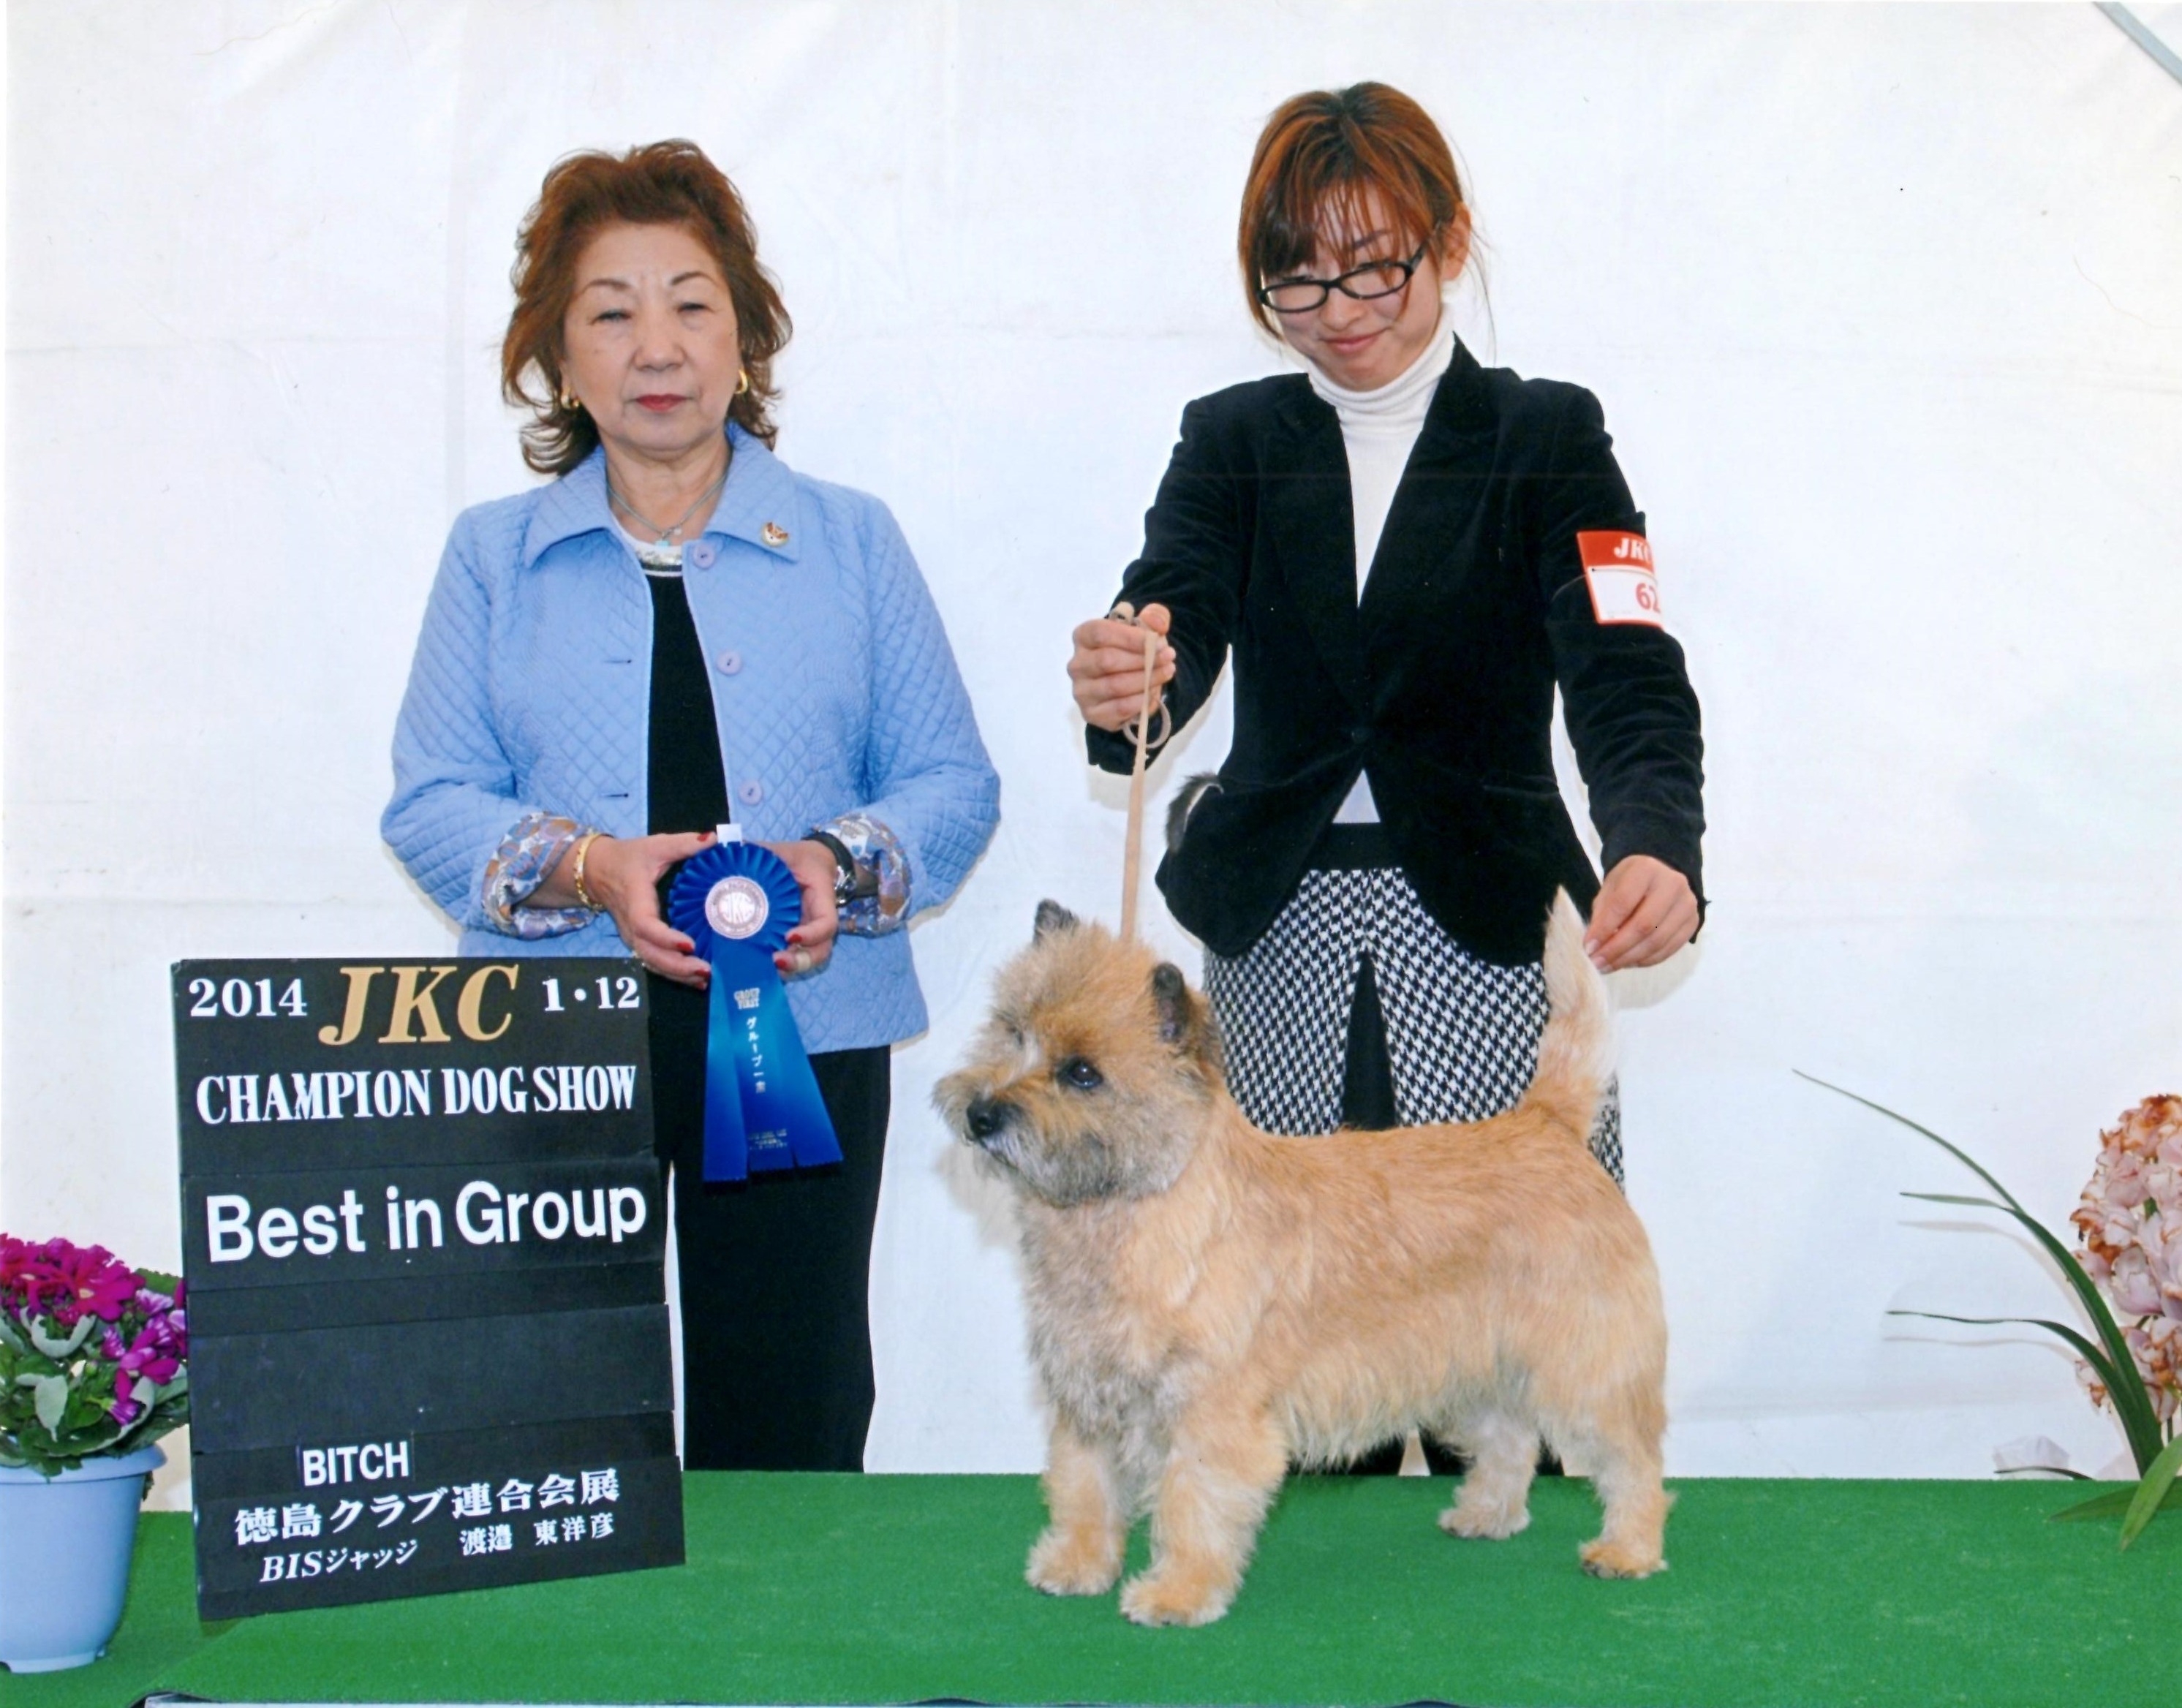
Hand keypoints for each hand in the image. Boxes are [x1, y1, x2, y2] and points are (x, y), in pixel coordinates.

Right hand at [573, 831, 717, 987]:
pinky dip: (674, 974)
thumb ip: (684, 844)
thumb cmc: (629, 858)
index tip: (689, 944)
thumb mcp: (655, 846)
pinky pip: (653, 963)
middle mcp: (631, 925)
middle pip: (649, 954)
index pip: (645, 925)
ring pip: (651, 963)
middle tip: (706, 970)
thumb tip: (715, 839)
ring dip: (677, 975)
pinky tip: (696, 980)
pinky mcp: (638, 942)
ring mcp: (632, 937)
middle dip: (677, 966)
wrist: (598, 870)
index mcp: (635, 901)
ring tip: (706, 978)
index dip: (665, 938)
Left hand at [759, 840, 839, 976]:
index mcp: (821, 897)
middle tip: (775, 961)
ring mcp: (807, 932)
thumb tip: (718, 844)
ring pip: (808, 958)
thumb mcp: (780, 851)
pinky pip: (792, 955)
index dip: (812, 933)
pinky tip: (757, 965)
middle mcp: (817, 920)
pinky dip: (778, 965)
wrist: (809, 863)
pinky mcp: (794, 938)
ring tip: (766, 969)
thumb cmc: (795, 857)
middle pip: (820, 951)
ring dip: (789, 968)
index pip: (827, 923)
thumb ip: (756, 850)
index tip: (790, 935)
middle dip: (800, 961)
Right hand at [1068, 602, 1174, 731]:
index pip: (1100, 633)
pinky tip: (1154, 692)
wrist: (1125, 683)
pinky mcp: (1091, 713)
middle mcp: (1076, 664)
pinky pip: (1119, 708)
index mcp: (1083, 637)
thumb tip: (1158, 623)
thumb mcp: (1144, 628)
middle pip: (1107, 660)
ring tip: (1167, 672)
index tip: (1158, 641)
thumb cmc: (1131, 650)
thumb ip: (1154, 617)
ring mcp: (1081, 691)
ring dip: (1146, 679)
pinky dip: (1141, 700)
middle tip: (1168, 657)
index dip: (1130, 637)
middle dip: (1143, 659)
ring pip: (1115, 685)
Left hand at [1585, 856, 1698, 971]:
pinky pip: (1669, 949)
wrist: (1659, 876)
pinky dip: (1646, 960)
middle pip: (1644, 925)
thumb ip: (1602, 914)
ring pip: (1657, 941)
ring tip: (1609, 966)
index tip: (1588, 947)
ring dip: (1630, 959)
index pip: (1623, 903)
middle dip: (1617, 949)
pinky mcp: (1693, 922)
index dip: (1605, 928)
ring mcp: (1687, 904)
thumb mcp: (1610, 889)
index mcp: (1646, 869)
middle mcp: (1673, 884)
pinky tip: (1628, 962)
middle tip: (1597, 963)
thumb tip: (1594, 946)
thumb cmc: (1629, 882)